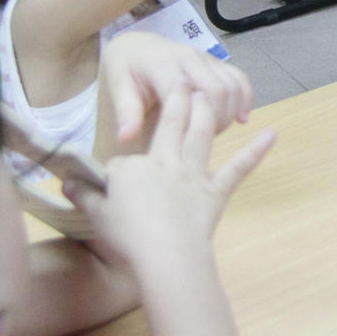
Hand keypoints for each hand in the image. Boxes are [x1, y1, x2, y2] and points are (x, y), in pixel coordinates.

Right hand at [69, 88, 274, 270]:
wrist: (165, 254)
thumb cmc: (128, 235)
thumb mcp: (95, 213)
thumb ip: (83, 194)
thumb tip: (65, 183)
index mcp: (135, 167)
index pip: (129, 156)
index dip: (122, 165)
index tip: (116, 177)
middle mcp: (167, 163)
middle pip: (172, 125)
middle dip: (177, 100)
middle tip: (182, 81)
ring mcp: (194, 176)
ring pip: (201, 136)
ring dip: (206, 113)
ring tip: (209, 95)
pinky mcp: (216, 193)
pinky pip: (238, 169)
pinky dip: (255, 151)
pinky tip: (271, 135)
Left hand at [101, 30, 254, 145]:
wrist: (137, 45)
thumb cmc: (127, 70)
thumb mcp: (118, 87)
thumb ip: (126, 112)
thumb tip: (125, 138)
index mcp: (164, 64)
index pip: (192, 94)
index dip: (194, 121)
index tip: (185, 140)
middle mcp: (190, 57)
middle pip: (219, 90)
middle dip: (216, 120)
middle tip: (202, 138)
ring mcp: (206, 58)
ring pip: (233, 85)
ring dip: (230, 112)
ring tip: (214, 129)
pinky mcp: (217, 62)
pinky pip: (240, 78)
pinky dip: (245, 99)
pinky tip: (240, 118)